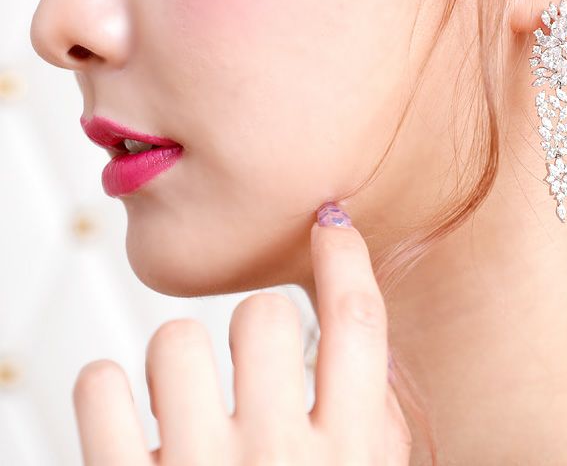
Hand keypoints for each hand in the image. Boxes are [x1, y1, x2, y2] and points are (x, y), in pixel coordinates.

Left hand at [71, 203, 412, 463]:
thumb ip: (370, 420)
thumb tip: (355, 328)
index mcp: (348, 459)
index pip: (358, 325)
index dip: (347, 259)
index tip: (331, 222)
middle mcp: (279, 463)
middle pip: (262, 314)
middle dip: (255, 323)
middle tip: (249, 362)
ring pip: (175, 339)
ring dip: (177, 359)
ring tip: (185, 403)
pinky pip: (99, 385)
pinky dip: (106, 391)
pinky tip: (129, 420)